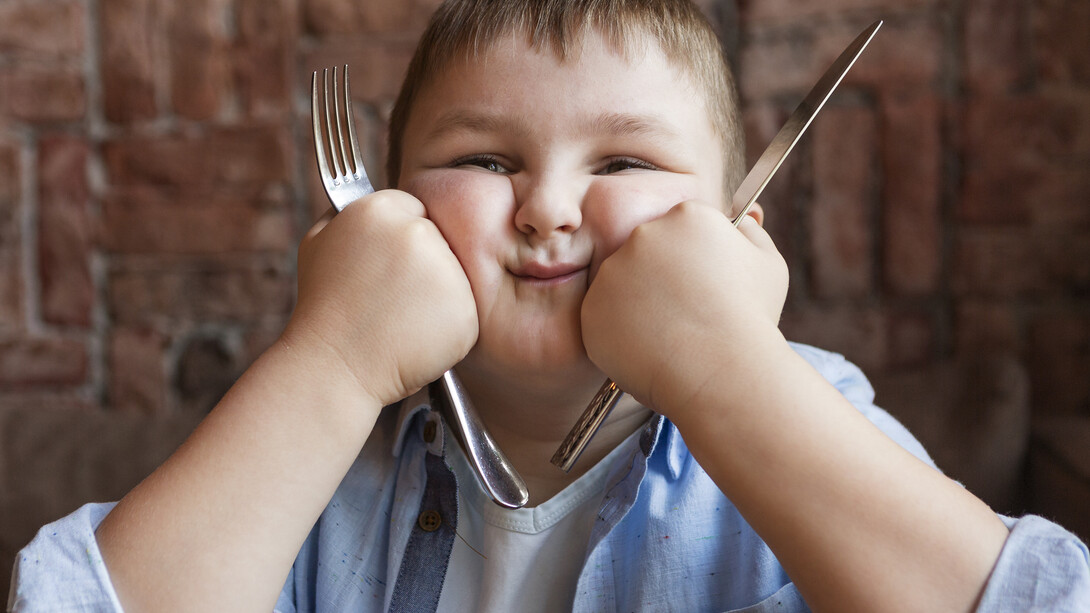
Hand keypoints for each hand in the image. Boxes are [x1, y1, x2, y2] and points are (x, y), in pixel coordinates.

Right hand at [284, 190, 478, 406]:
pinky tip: (415, 337)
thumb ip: (346, 213)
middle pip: (440, 241)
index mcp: (381, 209)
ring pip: (455, 276)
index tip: (386, 268)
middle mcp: (418, 233)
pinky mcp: (466, 309)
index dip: (401, 242)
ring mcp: (446, 271)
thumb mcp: (318, 243)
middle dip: (423, 268)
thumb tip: (361, 193)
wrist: (334, 367)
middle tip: (391, 298)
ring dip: (436, 297)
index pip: (416, 210)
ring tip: (400, 319)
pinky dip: (446, 328)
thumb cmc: (323, 309)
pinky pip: (465, 312)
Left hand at [580, 202, 787, 416]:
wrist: (721, 371)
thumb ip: (752, 232)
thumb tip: (743, 218)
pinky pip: (604, 319)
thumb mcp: (768, 264)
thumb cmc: (751, 319)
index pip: (681, 229)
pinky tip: (650, 348)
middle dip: (662, 279)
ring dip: (640, 305)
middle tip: (686, 313)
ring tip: (671, 335)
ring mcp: (612, 272)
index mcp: (686, 215)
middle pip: (647, 252)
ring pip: (622, 285)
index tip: (702, 287)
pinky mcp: (592, 309)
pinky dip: (622, 334)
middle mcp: (643, 235)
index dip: (693, 262)